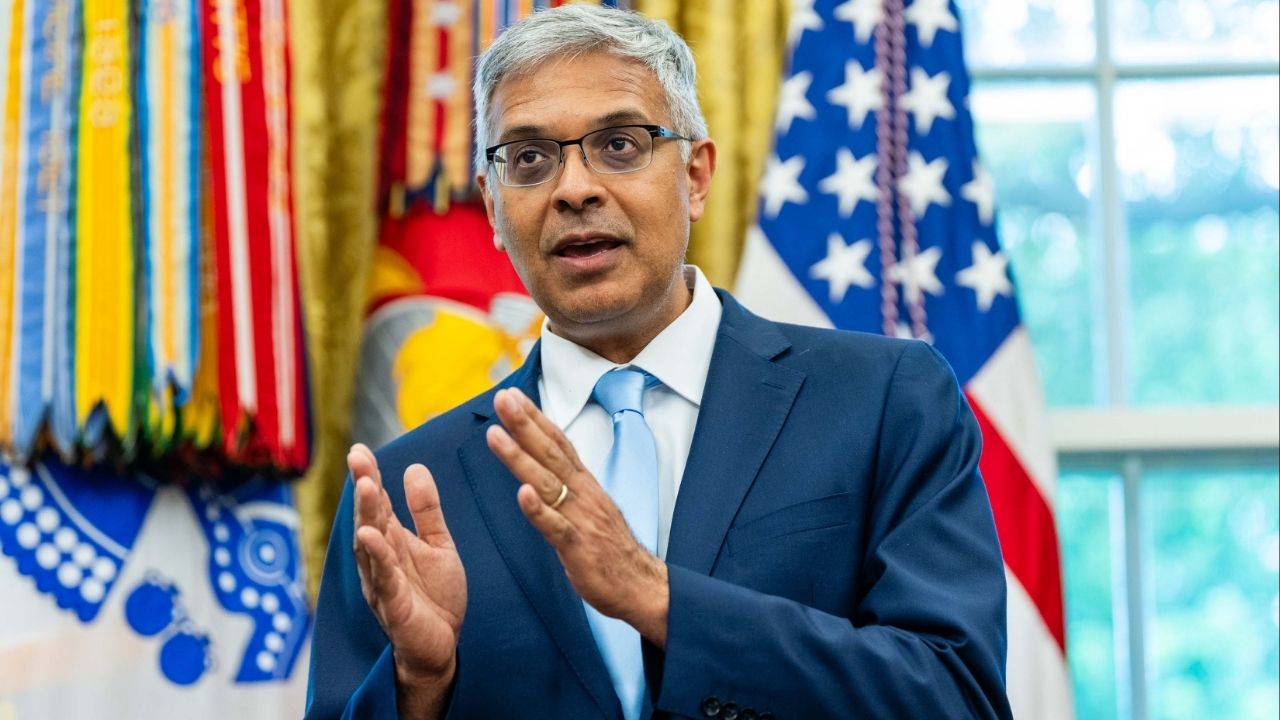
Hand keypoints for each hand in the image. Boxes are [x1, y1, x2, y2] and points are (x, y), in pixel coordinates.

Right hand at [349, 443, 466, 714]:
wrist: (442, 645)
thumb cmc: (435, 596)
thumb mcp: (438, 545)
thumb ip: (426, 510)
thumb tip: (414, 467)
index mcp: (392, 541)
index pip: (378, 504)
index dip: (369, 476)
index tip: (359, 449)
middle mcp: (380, 559)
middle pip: (369, 518)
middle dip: (364, 489)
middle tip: (358, 459)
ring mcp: (383, 582)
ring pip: (371, 545)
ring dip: (367, 516)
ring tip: (367, 486)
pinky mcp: (394, 606)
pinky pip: (383, 578)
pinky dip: (377, 557)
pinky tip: (370, 536)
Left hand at [484, 388, 668, 646]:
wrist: (641, 585)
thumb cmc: (611, 550)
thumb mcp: (589, 509)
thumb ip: (568, 489)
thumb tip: (542, 472)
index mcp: (585, 485)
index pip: (558, 443)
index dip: (536, 418)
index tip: (514, 396)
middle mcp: (583, 494)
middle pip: (550, 452)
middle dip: (525, 423)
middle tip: (503, 398)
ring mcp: (581, 518)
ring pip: (546, 482)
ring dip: (519, 456)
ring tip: (494, 434)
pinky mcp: (579, 547)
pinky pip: (555, 526)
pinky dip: (538, 510)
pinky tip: (521, 493)